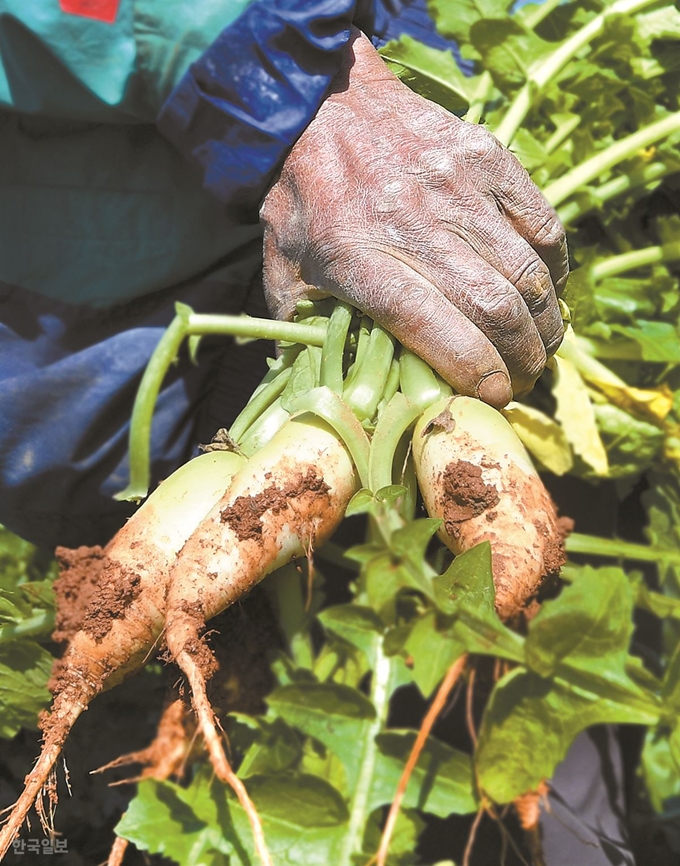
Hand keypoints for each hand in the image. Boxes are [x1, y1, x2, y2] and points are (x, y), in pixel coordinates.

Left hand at [260, 30, 567, 408]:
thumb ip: (301, 331)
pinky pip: (542, 224)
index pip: (436, 330)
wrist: (321, 105)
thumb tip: (323, 388)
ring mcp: (458, 187)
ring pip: (526, 272)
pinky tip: (548, 292)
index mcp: (361, 261)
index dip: (476, 373)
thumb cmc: (302, 199)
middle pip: (494, 308)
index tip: (494, 397)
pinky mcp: (487, 158)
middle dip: (521, 359)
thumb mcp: (282, 269)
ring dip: (545, 322)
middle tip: (522, 380)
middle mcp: (416, 225)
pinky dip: (555, 268)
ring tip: (542, 346)